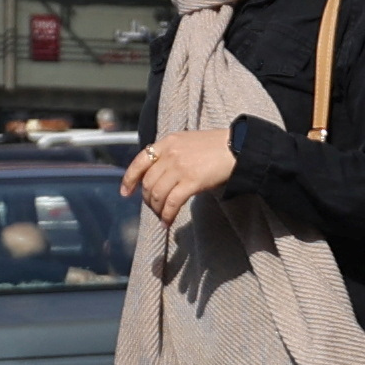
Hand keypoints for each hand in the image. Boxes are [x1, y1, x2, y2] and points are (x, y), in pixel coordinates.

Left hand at [120, 131, 239, 222]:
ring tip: (162, 217)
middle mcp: (170, 154)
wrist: (238, 147)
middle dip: (147, 199)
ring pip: (157, 194)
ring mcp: (180, 167)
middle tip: (153, 208)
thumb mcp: (186, 142)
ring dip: (157, 210)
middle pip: (148, 182)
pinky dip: (167, 215)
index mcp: (167, 142)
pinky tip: (167, 222)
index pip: (139, 161)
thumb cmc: (215, 146)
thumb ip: (170, 154)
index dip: (129, 178)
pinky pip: (172, 203)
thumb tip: (157, 175)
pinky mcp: (192, 181)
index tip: (125, 192)